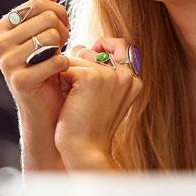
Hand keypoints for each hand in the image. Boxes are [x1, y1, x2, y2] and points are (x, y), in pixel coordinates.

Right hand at [0, 0, 70, 169]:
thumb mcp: (44, 33)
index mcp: (0, 28)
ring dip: (64, 48)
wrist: (46, 108)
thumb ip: (44, 8)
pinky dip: (65, 66)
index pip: (39, 3)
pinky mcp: (19, 81)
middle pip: (48, 18)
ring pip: (53, 37)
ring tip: (60, 59)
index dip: (59, 14)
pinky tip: (60, 74)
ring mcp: (5, 62)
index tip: (62, 29)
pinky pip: (55, 60)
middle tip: (62, 47)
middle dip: (63, 31)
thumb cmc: (47, 66)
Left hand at [54, 41, 142, 169]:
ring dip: (68, 74)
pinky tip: (68, 100)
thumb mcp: (103, 98)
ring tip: (74, 99)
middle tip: (79, 95)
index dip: (101, 47)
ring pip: (78, 55)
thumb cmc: (89, 128)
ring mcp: (110, 74)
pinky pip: (67, 64)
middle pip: (92, 49)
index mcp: (134, 80)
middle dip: (79, 66)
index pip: (120, 44)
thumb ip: (102, 72)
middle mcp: (126, 74)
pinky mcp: (91, 76)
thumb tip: (82, 47)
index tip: (87, 63)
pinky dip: (61, 80)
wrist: (85, 151)